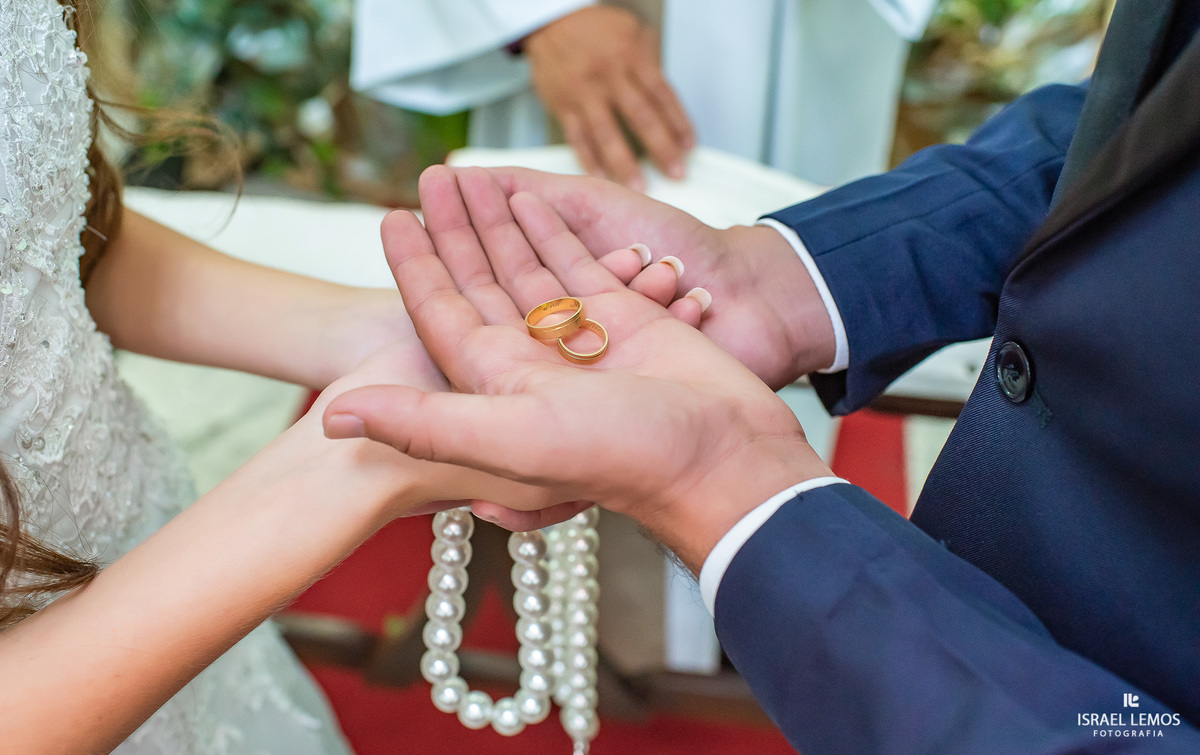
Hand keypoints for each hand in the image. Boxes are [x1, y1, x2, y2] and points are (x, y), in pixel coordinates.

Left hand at [323, 193, 831, 570]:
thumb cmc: (624, 457)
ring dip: (496, 222)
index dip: (413, 266)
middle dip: (452, 229)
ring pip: (525, 267)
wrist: (721, 459)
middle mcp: (532, 361)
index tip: (390, 215)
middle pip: (478, 281)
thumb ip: (423, 423)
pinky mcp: (628, 321)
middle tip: (433, 175)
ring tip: (471, 176)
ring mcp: (581, 340)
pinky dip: (552, 232)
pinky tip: (529, 197)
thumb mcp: (512, 437)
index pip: (440, 312)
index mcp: (496, 384)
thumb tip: (332, 419)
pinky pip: (578, 266)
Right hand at [526, 6, 693, 190]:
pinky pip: (577, 138)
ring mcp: (584, 93)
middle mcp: (608, 76)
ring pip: (607, 133)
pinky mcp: (563, 106)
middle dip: (661, 148)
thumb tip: (669, 103)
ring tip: (639, 186)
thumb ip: (651, 65)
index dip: (678, 123)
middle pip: (640, 116)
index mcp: (630, 57)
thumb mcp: (632, 32)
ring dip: (624, 163)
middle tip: (676, 173)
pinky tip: (601, 178)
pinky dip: (589, 160)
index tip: (689, 146)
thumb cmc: (594, 29)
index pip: (661, 95)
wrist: (550, 22)